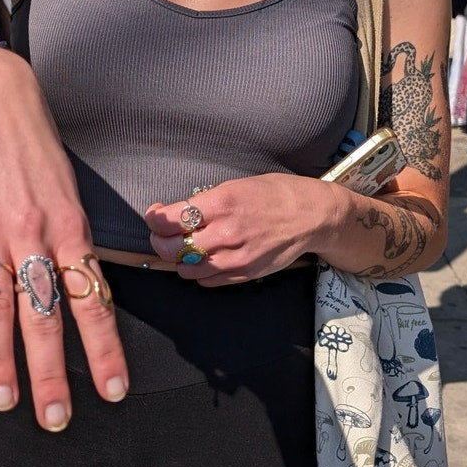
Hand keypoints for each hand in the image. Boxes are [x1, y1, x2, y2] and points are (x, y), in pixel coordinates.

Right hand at [0, 49, 128, 430]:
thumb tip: (82, 297)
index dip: (103, 348)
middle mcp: (32, 234)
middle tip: (55, 418)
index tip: (112, 391)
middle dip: (51, 373)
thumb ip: (72, 245)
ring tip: (5, 402)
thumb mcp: (69, 192)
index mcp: (69, 228)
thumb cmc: (36, 148)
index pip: (90, 300)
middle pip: (43, 315)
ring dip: (1, 359)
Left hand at [144, 173, 329, 283]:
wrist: (312, 216)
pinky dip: (199, 271)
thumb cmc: (275, 194)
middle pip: (171, 249)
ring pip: (186, 269)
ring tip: (186, 246)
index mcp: (221, 203)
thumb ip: (205, 202)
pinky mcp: (245, 274)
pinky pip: (207, 281)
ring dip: (179, 259)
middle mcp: (226, 233)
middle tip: (163, 233)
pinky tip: (206, 257)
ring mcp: (236, 257)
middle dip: (159, 241)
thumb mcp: (236, 186)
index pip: (169, 220)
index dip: (154, 219)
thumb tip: (176, 214)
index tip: (155, 215)